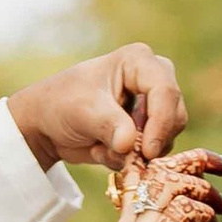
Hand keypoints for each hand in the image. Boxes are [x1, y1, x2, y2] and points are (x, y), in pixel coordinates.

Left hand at [8, 44, 188, 172]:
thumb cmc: (61, 104)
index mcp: (139, 62)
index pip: (165, 91)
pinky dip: (129, 160)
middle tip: (125, 155)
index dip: (162, 123)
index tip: (147, 151)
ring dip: (136, 153)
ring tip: (102, 148)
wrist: (46, 124)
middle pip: (174, 115)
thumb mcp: (83, 111)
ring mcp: (151, 107)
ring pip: (167, 138)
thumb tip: (129, 145)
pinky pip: (152, 153)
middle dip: (151, 140)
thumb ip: (109, 125)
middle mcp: (152, 80)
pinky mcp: (146, 130)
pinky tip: (103, 151)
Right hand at [112, 147, 221, 221]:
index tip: (211, 160)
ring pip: (169, 183)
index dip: (176, 157)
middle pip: (156, 170)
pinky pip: (182, 206)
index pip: (143, 172)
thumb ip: (181, 207)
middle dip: (196, 162)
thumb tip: (196, 170)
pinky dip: (204, 211)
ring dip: (203, 189)